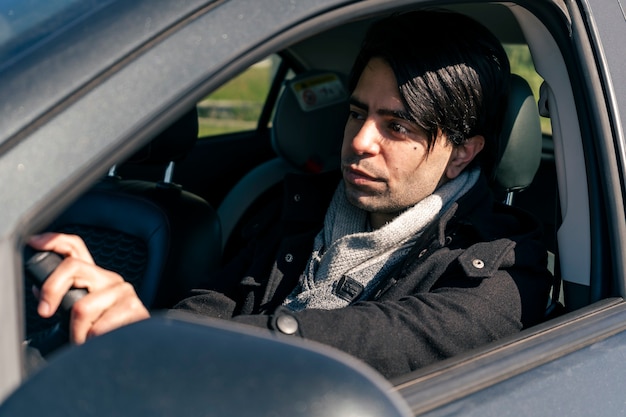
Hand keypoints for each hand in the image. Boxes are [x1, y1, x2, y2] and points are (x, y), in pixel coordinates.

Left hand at [28, 233, 149, 343]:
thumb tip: (38, 288)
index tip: (35, 243)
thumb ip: (61, 299)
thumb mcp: (77, 316)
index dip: (54, 241)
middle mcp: (110, 280)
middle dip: (52, 290)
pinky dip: (92, 341)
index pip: (76, 248)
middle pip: (73, 267)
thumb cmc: (103, 338)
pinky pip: (99, 327)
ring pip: (82, 306)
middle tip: (45, 312)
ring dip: (77, 332)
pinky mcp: (135, 308)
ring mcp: (124, 292)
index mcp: (95, 278)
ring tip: (84, 341)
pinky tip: (99, 344)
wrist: (136, 356)